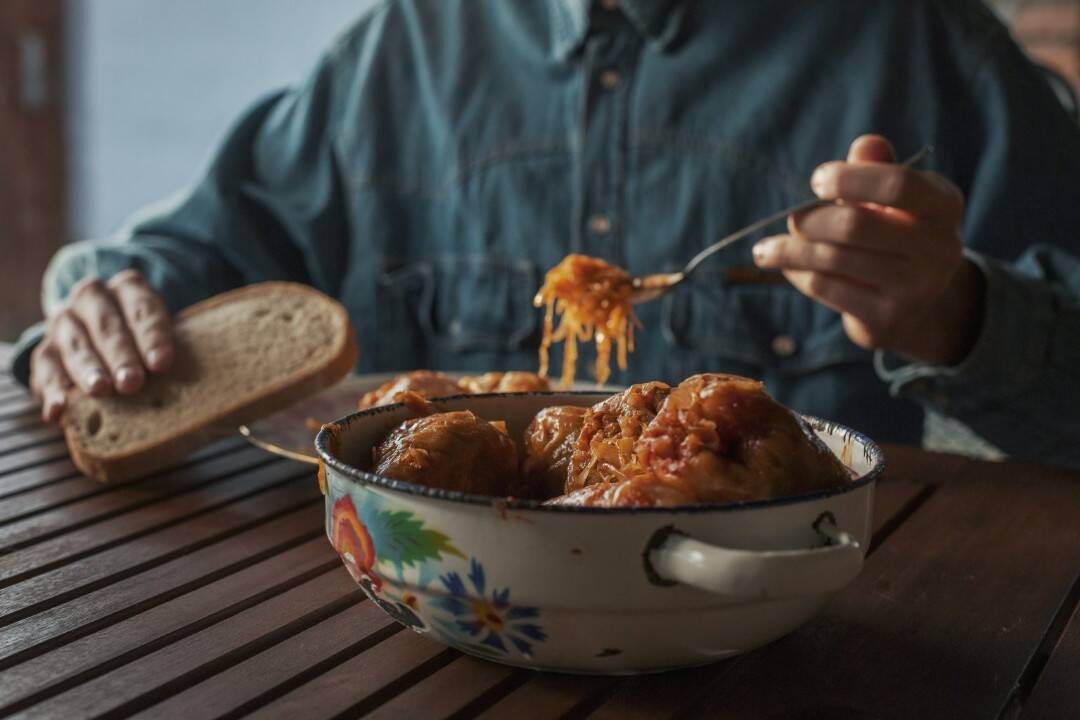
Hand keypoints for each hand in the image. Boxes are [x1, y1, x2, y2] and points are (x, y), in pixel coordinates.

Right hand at [31, 270, 174, 421]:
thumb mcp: (164, 334)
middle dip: (120, 355)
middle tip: (132, 382)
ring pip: (75, 344)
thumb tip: (187, 383)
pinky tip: (59, 410)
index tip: (162, 364)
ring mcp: (65, 323)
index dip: (152, 336)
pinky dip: (52, 390)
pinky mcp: (47, 350)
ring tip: (101, 390)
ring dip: (88, 369)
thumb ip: (167, 350)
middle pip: (108, 326)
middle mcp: (92, 298)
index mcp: (128, 288)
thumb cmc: (149, 339)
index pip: (142, 308)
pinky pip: (45, 369)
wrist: (109, 332)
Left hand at [752, 135, 983, 365]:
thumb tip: (866, 144)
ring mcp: (915, 288)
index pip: (899, 184)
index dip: (850, 179)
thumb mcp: (892, 197)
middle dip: (811, 220)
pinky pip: (826, 287)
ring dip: (790, 250)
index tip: (816, 181)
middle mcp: (939, 248)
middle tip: (792, 218)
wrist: (915, 305)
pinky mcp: (886, 318)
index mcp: (944, 205)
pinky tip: (786, 266)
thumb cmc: (894, 232)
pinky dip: (798, 273)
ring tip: (766, 249)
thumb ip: (877, 168)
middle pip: (855, 226)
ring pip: (833, 260)